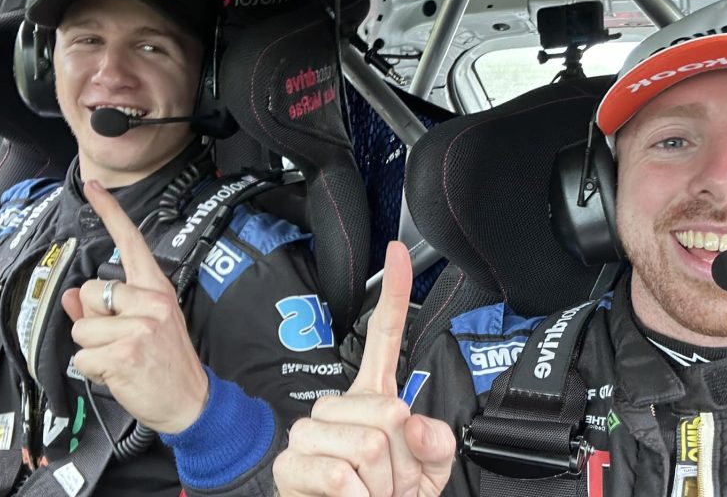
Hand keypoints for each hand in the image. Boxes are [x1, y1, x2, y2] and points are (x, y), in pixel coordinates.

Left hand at [61, 180, 208, 433]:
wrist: (192, 403)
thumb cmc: (167, 365)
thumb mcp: (143, 328)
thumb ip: (104, 308)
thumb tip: (71, 297)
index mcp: (157, 290)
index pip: (131, 243)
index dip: (110, 213)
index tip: (92, 186)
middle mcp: (151, 302)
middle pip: (89, 292)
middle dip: (91, 320)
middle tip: (119, 341)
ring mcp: (139, 326)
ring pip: (80, 327)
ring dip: (91, 350)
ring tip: (121, 360)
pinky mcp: (125, 352)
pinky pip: (82, 357)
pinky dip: (92, 371)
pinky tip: (119, 375)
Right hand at [274, 241, 454, 495]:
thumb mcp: (427, 474)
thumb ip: (436, 443)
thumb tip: (411, 420)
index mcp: (373, 398)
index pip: (382, 338)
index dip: (392, 294)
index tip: (399, 252)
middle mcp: (337, 406)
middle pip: (389, 412)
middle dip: (404, 464)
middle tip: (390, 485)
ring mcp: (309, 432)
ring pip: (369, 446)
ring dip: (382, 486)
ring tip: (370, 495)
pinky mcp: (290, 464)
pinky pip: (340, 475)